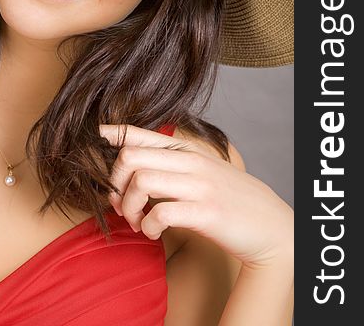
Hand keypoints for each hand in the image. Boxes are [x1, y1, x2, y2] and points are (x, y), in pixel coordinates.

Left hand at [99, 123, 292, 268]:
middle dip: (115, 181)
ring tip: (137, 221)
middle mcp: (191, 163)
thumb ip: (172, 167)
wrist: (271, 226)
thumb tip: (130, 174)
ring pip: (141, 182)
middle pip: (131, 156)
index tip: (95, 134)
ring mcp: (199, 186)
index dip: (114, 132)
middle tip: (121, 202)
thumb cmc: (230, 199)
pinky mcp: (206, 213)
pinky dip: (148, 226)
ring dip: (129, 207)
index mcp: (188, 152)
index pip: (143, 134)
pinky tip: (153, 232)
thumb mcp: (203, 173)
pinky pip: (161, 214)